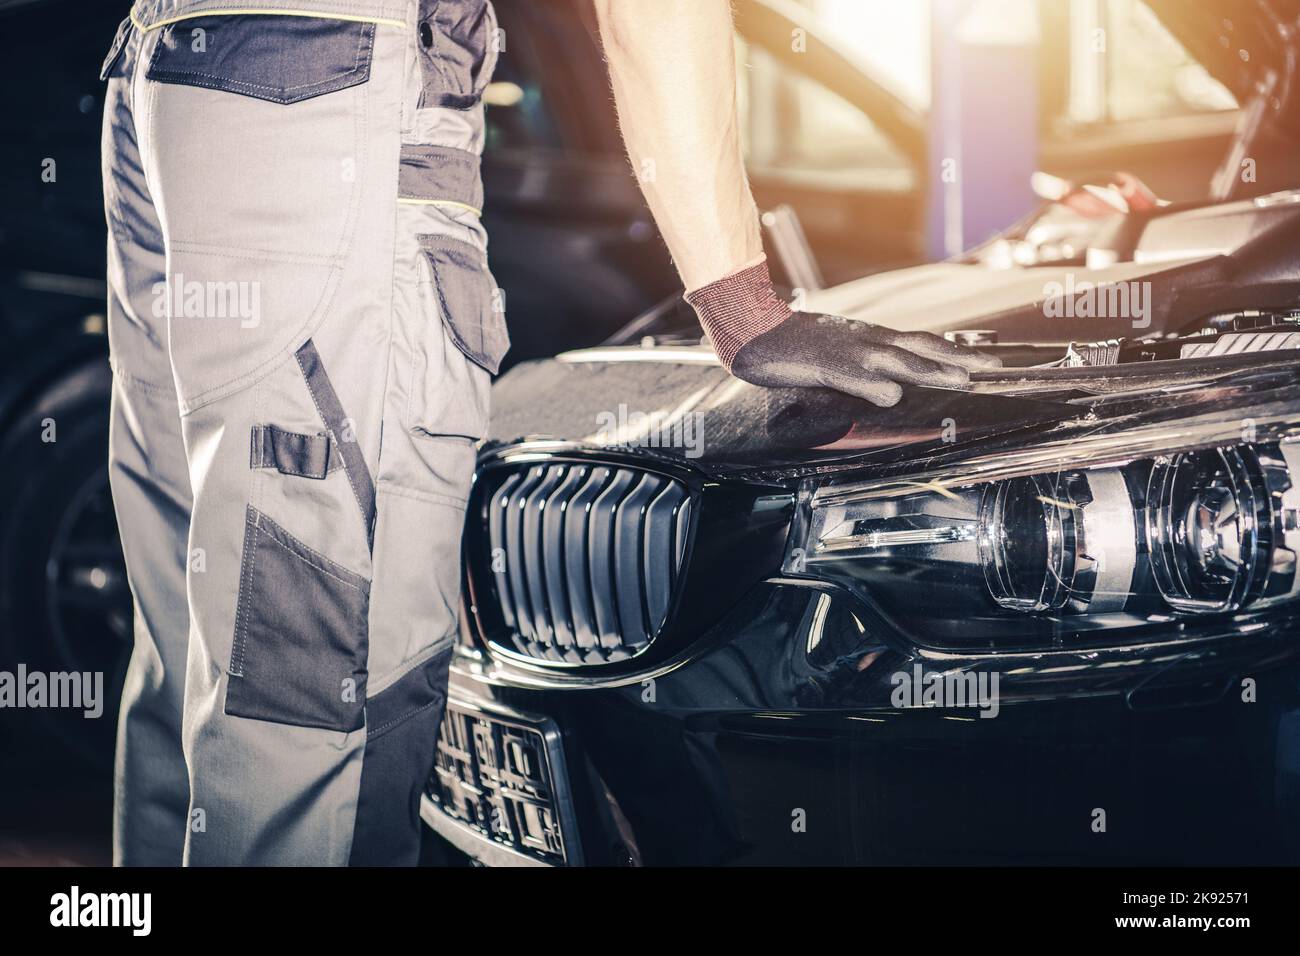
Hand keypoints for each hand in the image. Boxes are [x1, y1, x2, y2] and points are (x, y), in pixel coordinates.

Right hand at [729, 312, 1001, 406]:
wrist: (754, 327)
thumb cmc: (795, 344)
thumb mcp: (838, 351)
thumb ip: (865, 367)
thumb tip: (892, 385)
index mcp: (871, 339)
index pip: (922, 343)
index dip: (955, 351)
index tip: (986, 359)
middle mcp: (867, 341)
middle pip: (921, 349)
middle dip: (959, 358)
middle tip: (993, 367)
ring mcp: (847, 351)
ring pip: (896, 361)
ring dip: (930, 370)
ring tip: (961, 379)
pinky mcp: (824, 363)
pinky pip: (853, 375)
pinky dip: (874, 385)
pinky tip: (892, 395)